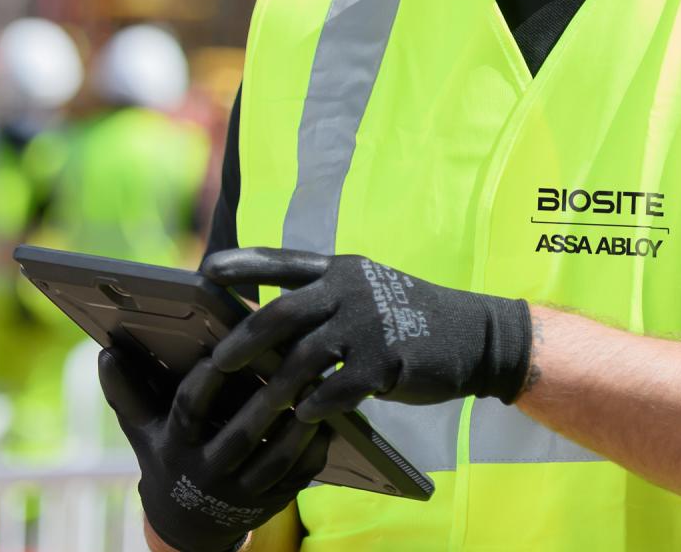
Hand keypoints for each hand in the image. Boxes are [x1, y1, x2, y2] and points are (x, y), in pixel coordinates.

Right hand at [98, 348, 329, 551]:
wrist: (188, 526)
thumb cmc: (167, 459)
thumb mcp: (142, 431)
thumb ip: (127, 392)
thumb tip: (104, 352)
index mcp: (175, 448)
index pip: (188, 412)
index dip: (204, 382)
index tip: (223, 352)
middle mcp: (207, 473)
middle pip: (240, 437)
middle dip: (265, 403)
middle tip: (290, 365)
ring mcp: (241, 492)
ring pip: (275, 460)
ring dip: (299, 428)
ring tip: (317, 390)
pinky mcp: (270, 503)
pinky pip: (298, 478)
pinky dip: (315, 452)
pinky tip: (329, 423)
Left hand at [199, 248, 530, 435]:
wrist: (473, 335)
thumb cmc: (407, 316)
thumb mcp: (366, 290)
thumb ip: (324, 297)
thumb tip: (270, 323)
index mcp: (341, 268)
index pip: (282, 262)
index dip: (243, 264)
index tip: (207, 270)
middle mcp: (350, 290)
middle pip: (282, 313)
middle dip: (244, 340)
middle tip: (216, 362)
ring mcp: (368, 324)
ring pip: (305, 357)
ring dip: (275, 386)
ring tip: (255, 406)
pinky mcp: (387, 360)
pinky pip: (340, 387)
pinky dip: (316, 404)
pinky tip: (303, 417)